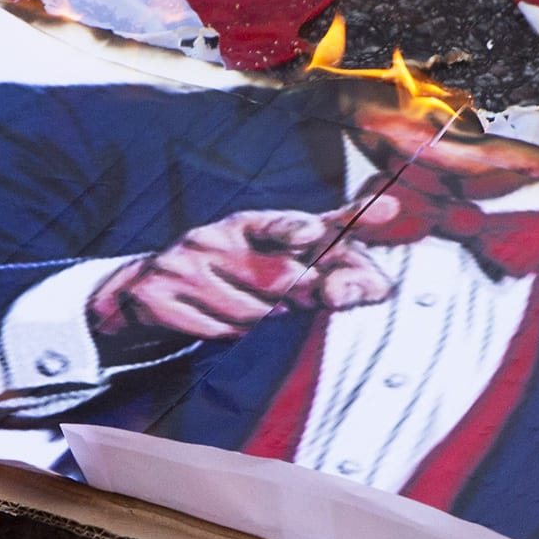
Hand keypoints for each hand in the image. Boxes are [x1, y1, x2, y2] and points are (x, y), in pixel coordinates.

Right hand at [90, 194, 402, 342]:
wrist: (146, 290)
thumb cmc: (229, 265)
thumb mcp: (271, 242)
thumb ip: (330, 230)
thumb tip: (392, 206)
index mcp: (242, 223)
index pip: (273, 223)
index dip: (293, 229)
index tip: (313, 234)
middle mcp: (210, 238)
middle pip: (275, 280)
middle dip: (302, 295)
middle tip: (312, 297)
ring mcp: (182, 269)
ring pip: (250, 314)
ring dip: (263, 319)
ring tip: (252, 308)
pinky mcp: (160, 299)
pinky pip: (217, 331)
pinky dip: (229, 332)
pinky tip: (220, 319)